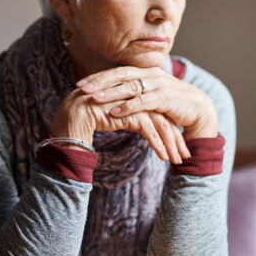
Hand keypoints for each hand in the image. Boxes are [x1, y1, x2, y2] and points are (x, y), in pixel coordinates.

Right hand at [49, 87, 190, 164]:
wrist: (71, 118)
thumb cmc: (90, 119)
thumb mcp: (116, 117)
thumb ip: (131, 118)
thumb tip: (145, 126)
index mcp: (136, 95)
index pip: (159, 113)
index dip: (170, 129)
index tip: (178, 145)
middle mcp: (137, 96)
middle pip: (164, 117)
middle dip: (175, 138)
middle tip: (184, 155)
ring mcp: (134, 103)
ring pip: (160, 124)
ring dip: (171, 143)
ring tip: (178, 160)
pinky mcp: (129, 112)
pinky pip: (149, 130)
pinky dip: (159, 144)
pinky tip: (165, 157)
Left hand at [75, 66, 218, 140]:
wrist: (198, 109)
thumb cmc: (171, 104)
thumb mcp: (151, 95)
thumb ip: (134, 93)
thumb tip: (111, 97)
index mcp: (145, 72)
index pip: (117, 71)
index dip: (99, 77)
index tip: (80, 83)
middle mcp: (151, 74)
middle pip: (120, 74)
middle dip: (99, 81)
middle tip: (81, 88)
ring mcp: (159, 84)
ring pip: (129, 86)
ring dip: (110, 93)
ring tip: (93, 99)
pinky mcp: (165, 97)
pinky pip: (143, 101)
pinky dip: (127, 106)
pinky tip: (114, 112)